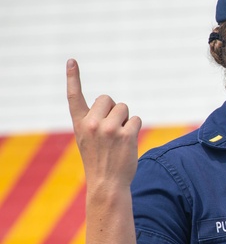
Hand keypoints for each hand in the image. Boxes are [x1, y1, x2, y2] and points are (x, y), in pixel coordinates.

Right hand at [66, 59, 141, 192]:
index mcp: (79, 124)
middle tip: (110, 130)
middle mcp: (91, 124)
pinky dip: (134, 128)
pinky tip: (127, 143)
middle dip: (113, 110)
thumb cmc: (99, 159)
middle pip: (108, 99)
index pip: (74, 96)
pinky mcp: (126, 135)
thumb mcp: (88, 139)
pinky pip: (136, 119)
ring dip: (125, 120)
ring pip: (124, 108)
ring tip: (118, 139)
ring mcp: (109, 129)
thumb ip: (95, 121)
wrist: (107, 183)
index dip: (73, 77)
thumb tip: (115, 105)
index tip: (72, 60)